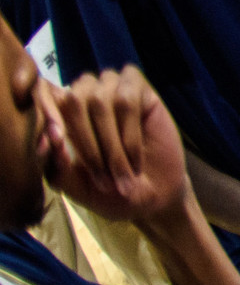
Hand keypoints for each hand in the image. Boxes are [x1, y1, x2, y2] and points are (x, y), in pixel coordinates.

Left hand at [41, 67, 188, 231]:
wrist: (152, 197)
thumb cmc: (108, 189)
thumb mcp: (74, 186)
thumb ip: (56, 166)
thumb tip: (49, 141)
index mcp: (59, 112)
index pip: (42, 93)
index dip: (44, 110)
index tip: (55, 142)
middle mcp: (84, 93)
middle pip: (72, 100)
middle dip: (86, 143)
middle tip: (101, 179)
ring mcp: (112, 87)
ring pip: (100, 101)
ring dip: (111, 144)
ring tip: (121, 175)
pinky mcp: (139, 88)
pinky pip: (128, 101)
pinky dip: (129, 135)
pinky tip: (135, 159)